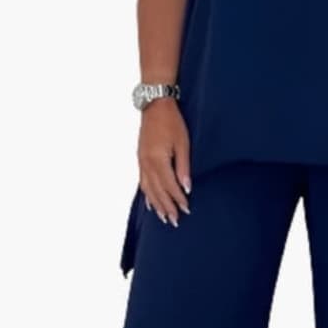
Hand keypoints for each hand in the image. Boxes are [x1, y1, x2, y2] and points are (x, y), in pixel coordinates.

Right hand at [138, 98, 190, 225]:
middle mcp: (146, 164)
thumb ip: (183, 167)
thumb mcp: (183, 143)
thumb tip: (187, 188)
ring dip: (156, 204)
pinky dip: (147, 194)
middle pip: (157, 191)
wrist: (154, 106)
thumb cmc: (172, 123)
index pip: (170, 186)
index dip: (178, 199)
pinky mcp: (140, 159)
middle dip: (166, 207)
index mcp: (158, 160)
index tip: (186, 210)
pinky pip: (142, 182)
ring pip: (148, 189)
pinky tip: (150, 203)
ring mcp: (141, 162)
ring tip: (163, 217)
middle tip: (174, 221)